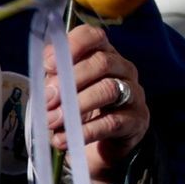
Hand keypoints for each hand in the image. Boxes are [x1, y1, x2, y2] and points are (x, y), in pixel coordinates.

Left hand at [48, 25, 150, 183]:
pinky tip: (64, 139)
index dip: (72, 46)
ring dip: (76, 105)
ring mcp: (134, 94)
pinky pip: (112, 122)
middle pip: (102, 62)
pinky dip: (84, 131)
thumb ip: (54, 81)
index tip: (49, 65)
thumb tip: (49, 83)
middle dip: (70, 80)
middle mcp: (123, 70)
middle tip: (47, 100)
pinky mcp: (137, 120)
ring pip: (109, 89)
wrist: (100, 146)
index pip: (94, 37)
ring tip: (52, 121)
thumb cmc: (80, 110)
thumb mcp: (63, 91)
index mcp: (104, 55)